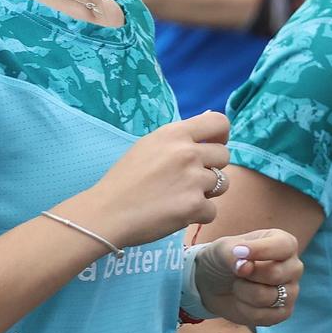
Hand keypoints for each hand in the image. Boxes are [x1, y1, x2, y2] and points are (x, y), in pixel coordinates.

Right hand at [74, 110, 230, 245]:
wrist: (107, 212)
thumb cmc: (124, 179)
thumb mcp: (148, 145)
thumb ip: (180, 136)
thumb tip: (208, 117)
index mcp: (174, 134)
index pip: (219, 122)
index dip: (220, 137)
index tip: (210, 148)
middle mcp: (187, 152)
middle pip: (224, 155)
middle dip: (212, 168)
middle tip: (188, 179)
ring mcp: (193, 180)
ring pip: (222, 184)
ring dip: (206, 192)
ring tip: (180, 196)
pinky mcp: (194, 206)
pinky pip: (211, 210)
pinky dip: (197, 215)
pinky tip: (176, 213)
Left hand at [190, 228, 300, 325]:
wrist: (216, 283)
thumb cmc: (225, 258)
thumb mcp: (222, 249)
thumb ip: (232, 254)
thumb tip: (245, 266)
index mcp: (285, 244)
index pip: (283, 246)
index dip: (260, 250)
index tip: (237, 251)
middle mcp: (294, 267)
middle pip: (274, 274)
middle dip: (247, 275)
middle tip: (237, 271)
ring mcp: (292, 291)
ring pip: (266, 297)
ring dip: (242, 291)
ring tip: (239, 285)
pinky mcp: (283, 313)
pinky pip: (262, 316)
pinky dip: (244, 309)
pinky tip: (242, 300)